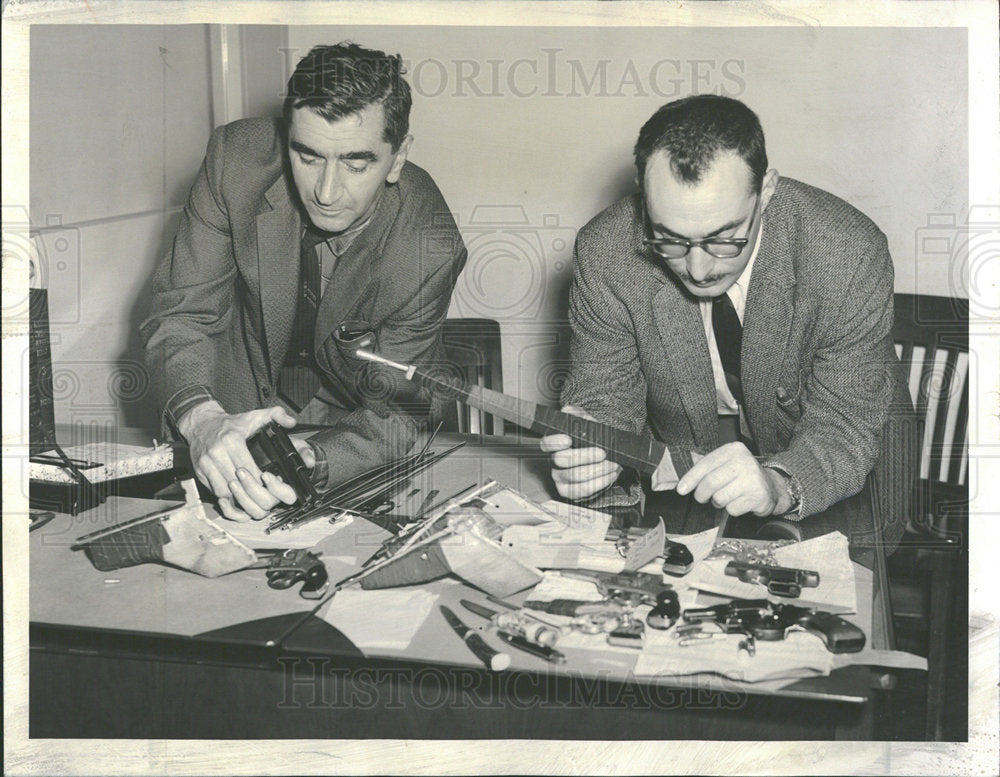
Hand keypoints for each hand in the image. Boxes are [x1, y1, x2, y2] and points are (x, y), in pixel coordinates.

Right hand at [177, 402, 301, 520]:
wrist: (202, 423)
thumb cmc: (232, 423)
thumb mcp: (255, 415)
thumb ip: (277, 415)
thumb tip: (291, 422)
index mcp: (231, 440)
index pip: (248, 468)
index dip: (261, 480)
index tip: (270, 482)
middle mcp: (216, 453)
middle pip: (237, 483)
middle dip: (253, 491)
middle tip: (264, 493)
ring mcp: (206, 464)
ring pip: (224, 491)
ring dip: (239, 497)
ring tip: (253, 496)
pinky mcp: (199, 472)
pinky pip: (214, 491)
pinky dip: (227, 497)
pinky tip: (238, 495)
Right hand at [539, 405, 621, 499]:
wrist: (607, 457)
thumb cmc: (593, 440)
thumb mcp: (586, 422)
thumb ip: (578, 415)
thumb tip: (570, 411)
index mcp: (554, 444)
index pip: (546, 443)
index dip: (555, 442)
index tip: (568, 440)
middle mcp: (554, 461)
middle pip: (561, 460)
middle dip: (585, 456)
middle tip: (602, 453)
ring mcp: (560, 478)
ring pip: (576, 476)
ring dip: (598, 469)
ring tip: (612, 464)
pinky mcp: (570, 492)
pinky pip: (584, 490)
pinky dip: (601, 482)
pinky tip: (611, 474)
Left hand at [675, 441, 790, 515]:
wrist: (771, 486)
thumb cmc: (741, 475)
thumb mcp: (725, 464)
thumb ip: (707, 468)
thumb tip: (682, 481)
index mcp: (733, 450)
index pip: (706, 464)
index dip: (690, 479)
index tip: (681, 490)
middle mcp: (744, 461)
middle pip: (710, 483)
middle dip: (701, 494)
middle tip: (702, 498)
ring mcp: (753, 479)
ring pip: (720, 498)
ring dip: (718, 502)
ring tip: (727, 497)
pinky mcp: (758, 496)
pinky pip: (732, 509)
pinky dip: (731, 509)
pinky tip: (739, 502)